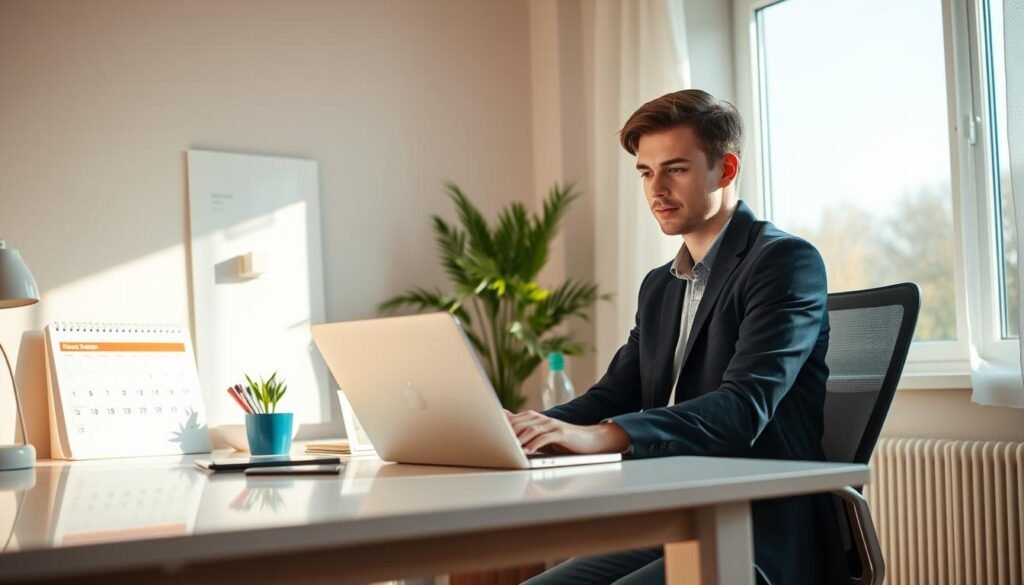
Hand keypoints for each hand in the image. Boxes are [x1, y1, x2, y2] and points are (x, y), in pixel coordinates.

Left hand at [504, 410, 630, 454]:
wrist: (587, 440)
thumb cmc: (561, 441)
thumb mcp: (539, 436)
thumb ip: (523, 431)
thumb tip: (503, 428)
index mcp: (532, 418)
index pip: (511, 421)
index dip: (499, 429)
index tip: (486, 438)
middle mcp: (540, 418)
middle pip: (518, 424)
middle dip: (506, 435)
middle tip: (494, 446)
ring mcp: (551, 424)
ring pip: (530, 430)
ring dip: (518, 440)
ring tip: (509, 450)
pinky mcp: (561, 432)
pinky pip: (544, 437)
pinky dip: (534, 444)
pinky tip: (527, 451)